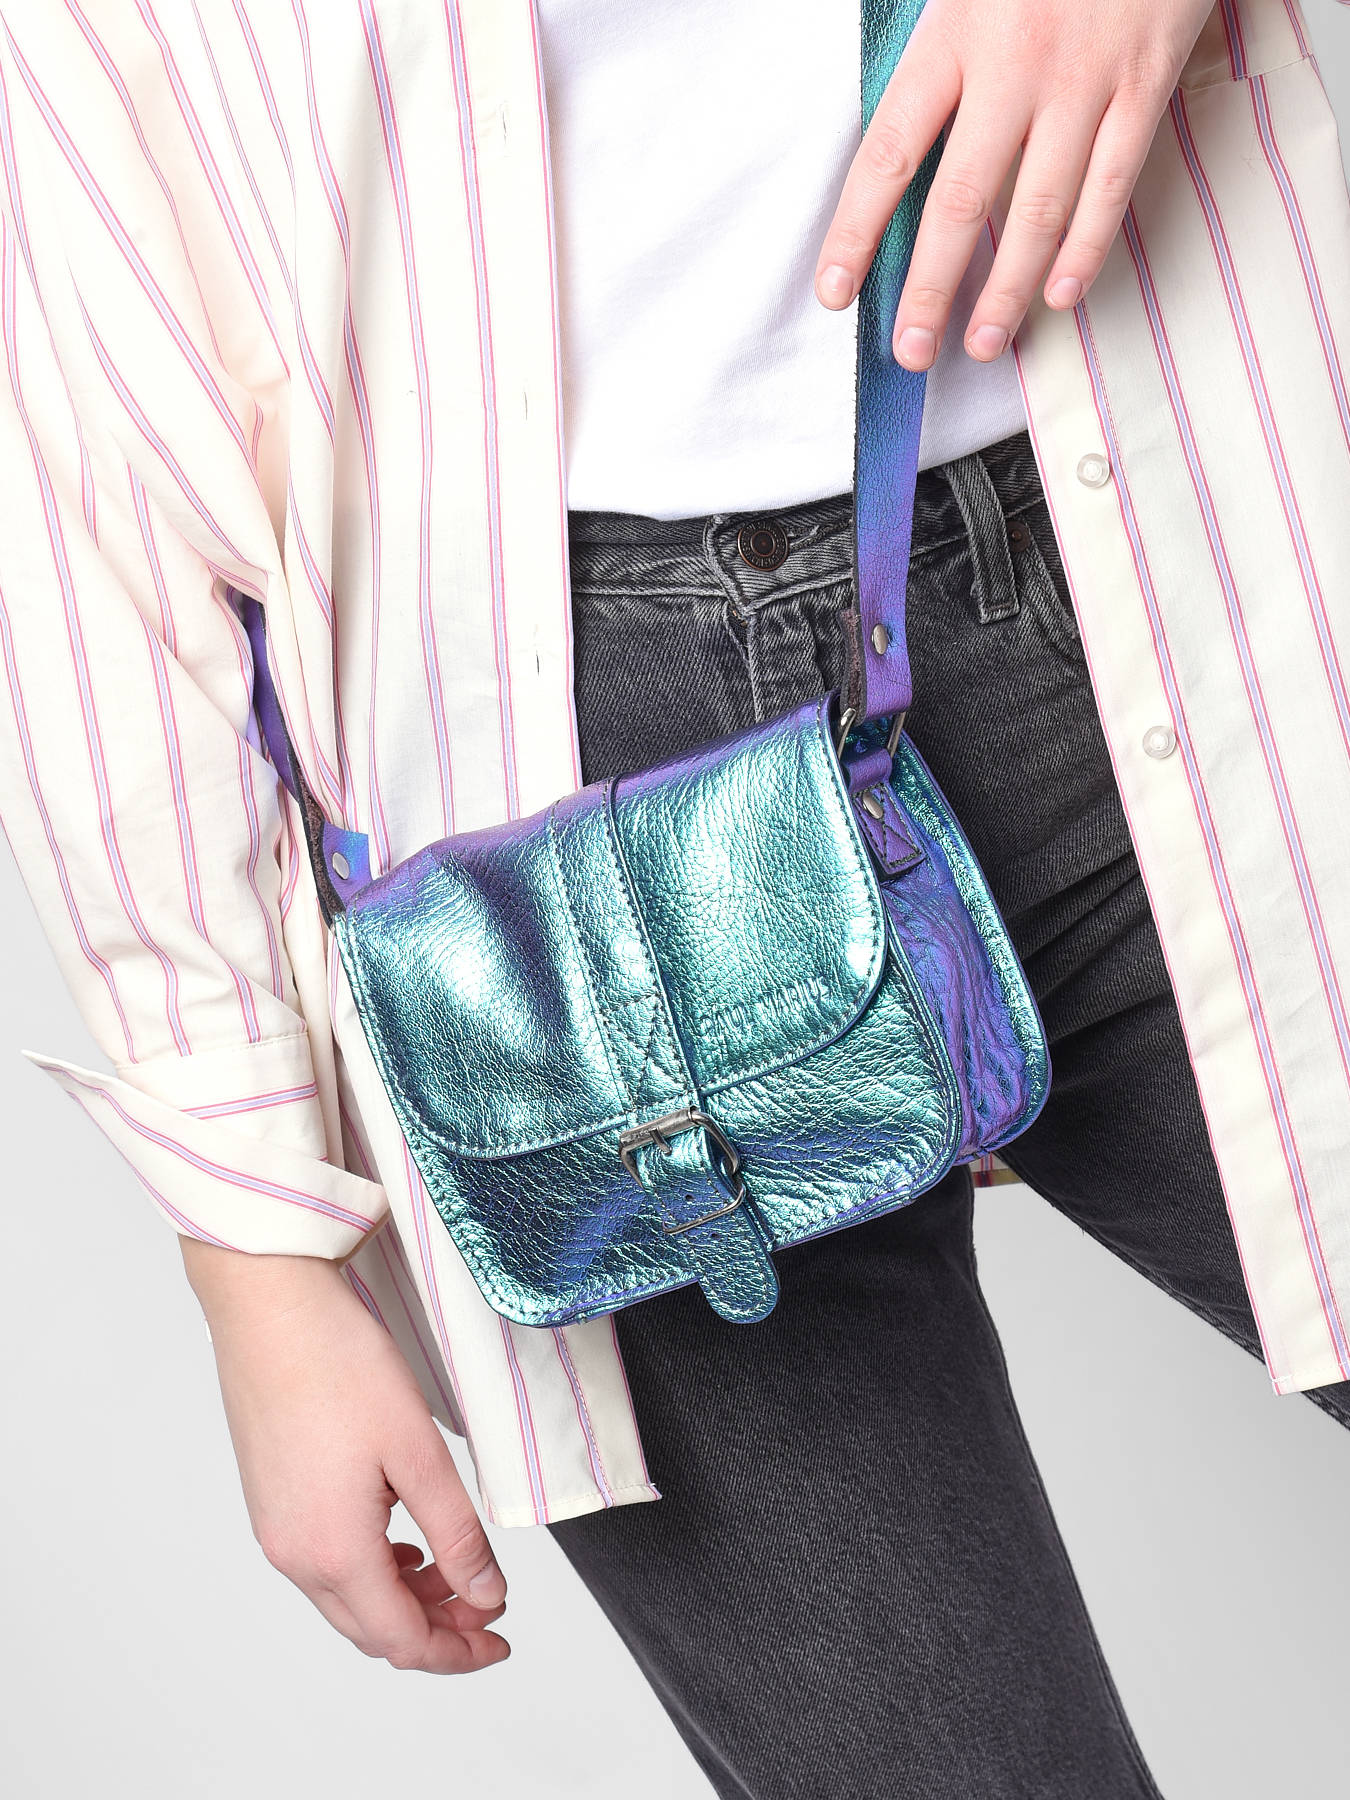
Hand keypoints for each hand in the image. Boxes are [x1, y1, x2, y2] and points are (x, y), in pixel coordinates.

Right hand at [180, 1237, 508, 1674]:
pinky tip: (403, 1541)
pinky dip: (370, 1569)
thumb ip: (456, 1533)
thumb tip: (484, 1592)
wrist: (269, 1306)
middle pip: (371, 1629)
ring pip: (346, 1598)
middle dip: (435, 1629)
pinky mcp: (270, 1498)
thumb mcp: (418, 1452)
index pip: (401, 1640)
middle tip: (486, 1606)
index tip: (498, 1639)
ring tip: (455, 1568)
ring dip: (403, 1597)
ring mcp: (275, 1528)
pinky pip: (324, 1562)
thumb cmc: (338, 1364)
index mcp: (332, 1550)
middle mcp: (293, 1553)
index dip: (457, 1651)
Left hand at [814, 0, 1214, 365]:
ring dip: (1007, 288)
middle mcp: (1014, 66)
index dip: (856, 232)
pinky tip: (1058, 295)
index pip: (889, 154)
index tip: (834, 292)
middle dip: (930, 288)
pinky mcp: (1145, 82)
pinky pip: (1112, 184)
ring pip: (1039, 208)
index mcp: (954, 36)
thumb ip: (931, 57)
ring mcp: (1084, 80)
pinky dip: (1086, 248)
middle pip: (960, 202)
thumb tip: (891, 146)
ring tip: (983, 343)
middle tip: (912, 350)